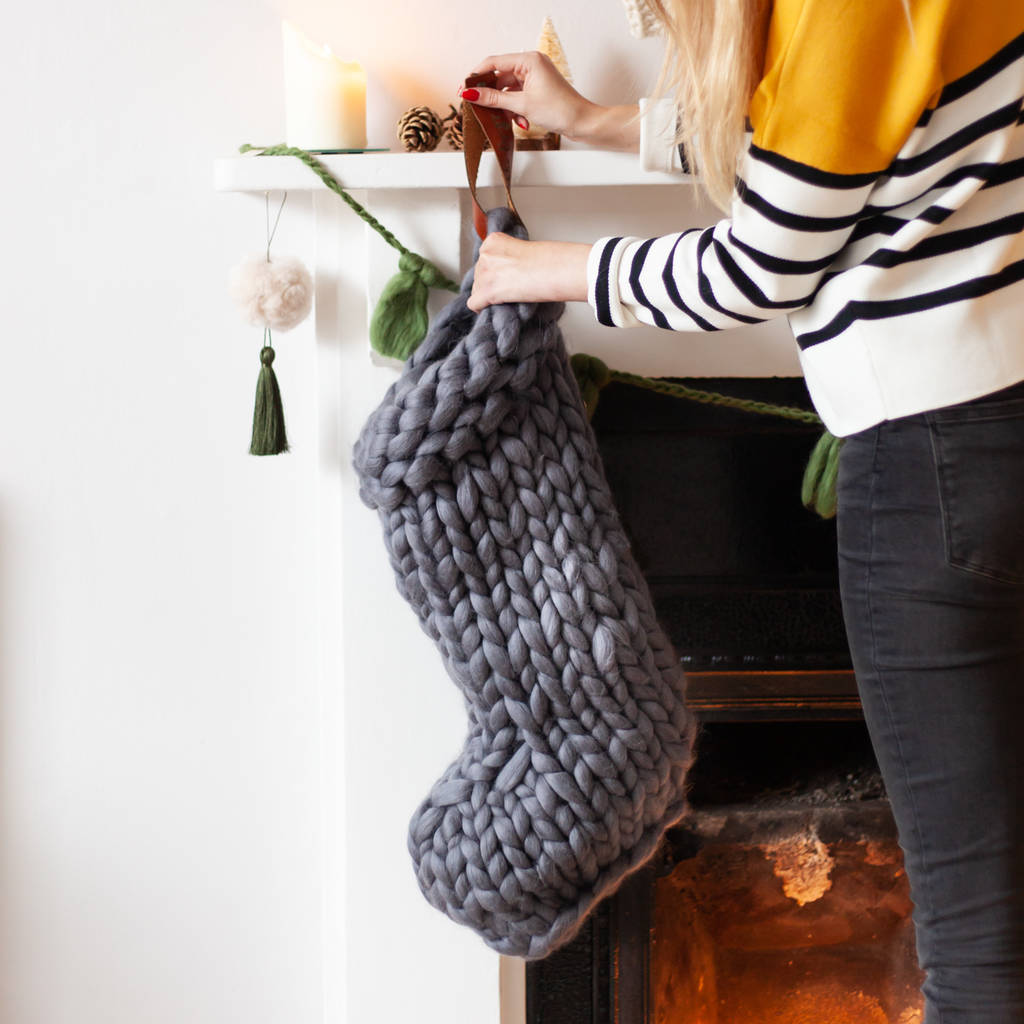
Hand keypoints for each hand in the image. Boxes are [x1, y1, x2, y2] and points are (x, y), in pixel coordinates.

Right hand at [461, 51, 593, 139]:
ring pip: (508, 89)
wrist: (582, 122)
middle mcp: (531, 64)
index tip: (464, 89)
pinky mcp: (537, 89)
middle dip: (491, 95)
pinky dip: (515, 109)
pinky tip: (520, 121)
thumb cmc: (559, 109)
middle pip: (500, 76)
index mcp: (528, 60)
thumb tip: (472, 94)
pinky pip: (518, 96)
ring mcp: (535, 77)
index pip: (494, 62)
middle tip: (477, 107)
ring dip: (505, 106)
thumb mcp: (522, 105)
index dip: (477, 76)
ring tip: (506, 120)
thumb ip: (495, 99)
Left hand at [467, 233, 589, 311]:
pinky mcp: (488, 291)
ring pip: (476, 289)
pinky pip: (474, 304)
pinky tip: (493, 307)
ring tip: (509, 295)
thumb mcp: (525, 249)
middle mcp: (486, 254)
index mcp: (494, 240)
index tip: (506, 275)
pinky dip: (482, 307)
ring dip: (489, 295)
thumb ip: (510, 256)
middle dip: (491, 282)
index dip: (495, 269)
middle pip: (478, 274)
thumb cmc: (550, 261)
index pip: (484, 258)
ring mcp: (485, 272)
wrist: (556, 269)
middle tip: (510, 287)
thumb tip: (506, 270)